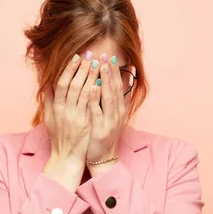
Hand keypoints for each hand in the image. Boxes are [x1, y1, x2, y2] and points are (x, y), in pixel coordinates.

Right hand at [42, 53, 100, 191]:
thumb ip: (48, 100)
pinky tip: (101, 83)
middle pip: (73, 84)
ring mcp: (75, 117)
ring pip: (83, 92)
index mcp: (55, 107)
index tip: (76, 57)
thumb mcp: (49, 118)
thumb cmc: (58, 137)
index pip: (61, 83)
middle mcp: (64, 110)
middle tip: (90, 55)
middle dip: (82, 68)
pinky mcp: (85, 124)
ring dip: (91, 77)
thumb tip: (46, 83)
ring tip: (98, 64)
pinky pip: (91, 105)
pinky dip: (95, 93)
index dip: (69, 69)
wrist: (66, 157)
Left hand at [86, 54, 127, 175]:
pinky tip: (93, 87)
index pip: (119, 86)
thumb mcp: (112, 116)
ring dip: (106, 80)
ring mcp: (111, 120)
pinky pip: (98, 111)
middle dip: (111, 71)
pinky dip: (96, 98)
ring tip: (101, 65)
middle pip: (116, 88)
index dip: (116, 71)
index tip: (111, 57)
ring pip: (109, 97)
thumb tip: (120, 82)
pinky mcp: (101, 129)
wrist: (103, 158)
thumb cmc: (104, 135)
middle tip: (107, 55)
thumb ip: (115, 100)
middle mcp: (118, 113)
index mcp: (119, 108)